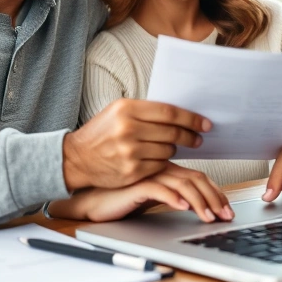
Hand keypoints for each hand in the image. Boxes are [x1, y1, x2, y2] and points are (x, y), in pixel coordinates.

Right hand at [49, 162, 234, 222]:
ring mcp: (150, 173)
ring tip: (209, 217)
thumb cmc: (120, 193)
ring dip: (200, 202)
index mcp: (167, 167)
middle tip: (225, 216)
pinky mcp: (136, 183)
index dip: (216, 192)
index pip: (198, 176)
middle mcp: (161, 167)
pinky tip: (183, 208)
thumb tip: (195, 205)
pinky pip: (159, 190)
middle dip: (214, 198)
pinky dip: (173, 198)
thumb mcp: (151, 193)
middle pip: (196, 179)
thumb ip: (170, 192)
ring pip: (182, 184)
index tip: (227, 208)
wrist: (91, 194)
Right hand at [62, 99, 211, 189]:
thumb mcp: (117, 111)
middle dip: (190, 135)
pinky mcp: (132, 172)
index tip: (204, 123)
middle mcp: (128, 129)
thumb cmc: (100, 132)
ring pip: (168, 150)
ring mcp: (130, 152)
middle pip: (172, 132)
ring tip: (173, 147)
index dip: (191, 118)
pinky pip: (159, 166)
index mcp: (126, 109)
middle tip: (198, 138)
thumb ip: (144, 110)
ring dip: (175, 149)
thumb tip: (178, 113)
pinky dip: (163, 162)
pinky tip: (160, 158)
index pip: (169, 112)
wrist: (76, 158)